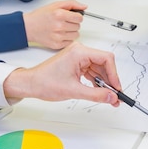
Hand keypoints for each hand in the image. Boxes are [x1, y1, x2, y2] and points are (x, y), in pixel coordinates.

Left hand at [3, 41, 121, 105]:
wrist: (31, 84)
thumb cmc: (45, 82)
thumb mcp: (74, 91)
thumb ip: (96, 94)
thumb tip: (111, 96)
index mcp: (79, 52)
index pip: (106, 59)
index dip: (114, 74)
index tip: (117, 87)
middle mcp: (79, 51)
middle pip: (104, 63)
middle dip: (110, 80)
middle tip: (115, 95)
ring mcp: (78, 57)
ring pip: (99, 68)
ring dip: (104, 82)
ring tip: (108, 96)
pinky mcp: (76, 64)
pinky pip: (92, 71)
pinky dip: (96, 82)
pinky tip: (99, 91)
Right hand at [23, 0, 86, 49]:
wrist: (28, 27)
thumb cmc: (41, 16)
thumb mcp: (55, 5)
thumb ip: (72, 4)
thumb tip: (84, 7)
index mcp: (59, 14)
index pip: (79, 18)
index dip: (76, 16)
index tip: (72, 17)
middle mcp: (59, 26)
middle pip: (78, 26)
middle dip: (73, 24)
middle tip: (64, 22)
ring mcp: (58, 37)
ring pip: (76, 35)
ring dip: (71, 32)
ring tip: (61, 28)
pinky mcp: (57, 45)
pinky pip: (70, 42)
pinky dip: (67, 39)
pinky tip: (59, 34)